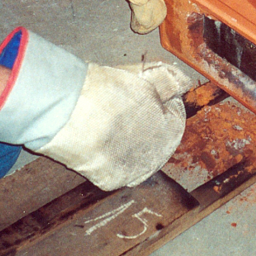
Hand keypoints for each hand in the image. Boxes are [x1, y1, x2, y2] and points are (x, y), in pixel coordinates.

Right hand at [0, 28, 191, 189]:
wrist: (71, 114)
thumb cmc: (107, 91)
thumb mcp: (145, 75)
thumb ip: (169, 80)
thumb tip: (184, 84)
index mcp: (172, 129)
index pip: (174, 113)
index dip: (158, 98)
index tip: (141, 91)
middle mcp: (158, 156)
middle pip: (154, 135)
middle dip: (142, 120)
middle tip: (119, 105)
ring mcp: (134, 171)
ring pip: (134, 152)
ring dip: (125, 138)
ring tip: (105, 119)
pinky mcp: (111, 181)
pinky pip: (114, 166)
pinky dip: (107, 153)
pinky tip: (96, 137)